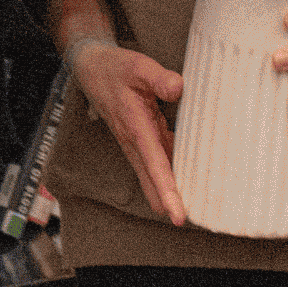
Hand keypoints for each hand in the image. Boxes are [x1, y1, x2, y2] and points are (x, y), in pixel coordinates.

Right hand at [69, 39, 186, 227]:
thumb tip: (179, 88)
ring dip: (169, 193)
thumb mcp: (138, 66)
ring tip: (196, 209)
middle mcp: (134, 142)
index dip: (167, 191)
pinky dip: (170, 176)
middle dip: (169, 203)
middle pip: (152, 183)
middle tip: (193, 220)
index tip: (177, 215)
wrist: (92, 69)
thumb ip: (159, 78)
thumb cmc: (115, 68)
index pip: (154, 165)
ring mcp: (136, 145)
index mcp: (135, 126)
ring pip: (153, 178)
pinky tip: (188, 180)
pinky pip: (157, 165)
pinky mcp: (140, 142)